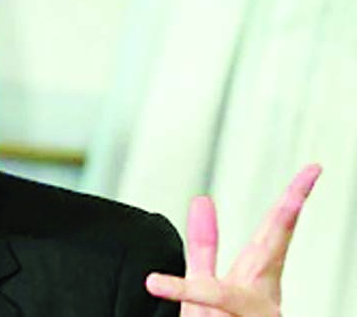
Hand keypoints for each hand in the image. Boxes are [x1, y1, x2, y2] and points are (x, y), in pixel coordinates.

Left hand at [145, 164, 321, 316]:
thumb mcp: (205, 286)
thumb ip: (204, 246)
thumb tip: (203, 198)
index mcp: (258, 280)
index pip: (276, 232)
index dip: (295, 197)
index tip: (314, 168)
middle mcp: (264, 300)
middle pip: (268, 256)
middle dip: (280, 222)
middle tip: (291, 198)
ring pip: (224, 299)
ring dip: (194, 294)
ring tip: (155, 284)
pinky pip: (214, 312)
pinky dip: (191, 304)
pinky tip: (164, 293)